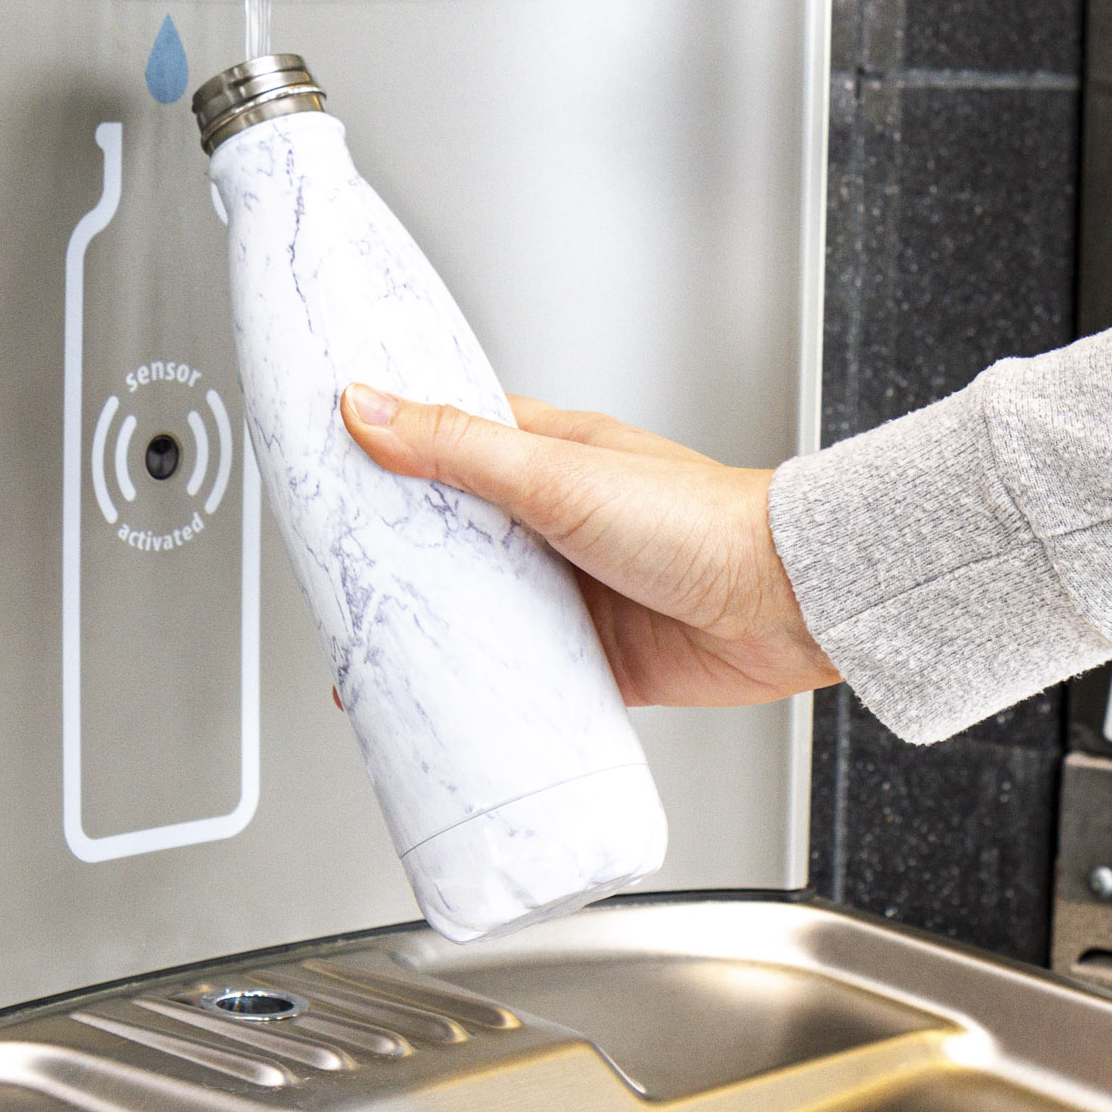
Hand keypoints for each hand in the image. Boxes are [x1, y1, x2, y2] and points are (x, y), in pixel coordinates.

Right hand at [339, 384, 838, 708]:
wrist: (785, 605)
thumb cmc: (702, 521)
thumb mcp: (559, 475)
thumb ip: (460, 448)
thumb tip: (369, 408)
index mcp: (550, 455)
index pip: (448, 442)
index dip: (386, 457)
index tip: (326, 473)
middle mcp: (559, 520)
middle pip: (455, 538)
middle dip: (399, 560)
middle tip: (334, 583)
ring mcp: (576, 590)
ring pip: (484, 611)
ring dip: (437, 630)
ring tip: (369, 654)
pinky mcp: (597, 657)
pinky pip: (525, 678)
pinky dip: (484, 691)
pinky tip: (446, 704)